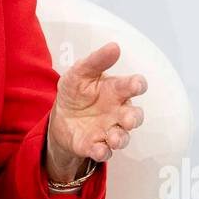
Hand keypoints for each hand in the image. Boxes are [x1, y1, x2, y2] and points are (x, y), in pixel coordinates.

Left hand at [45, 41, 146, 181]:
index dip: (137, 85)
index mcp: (116, 90)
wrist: (60, 116)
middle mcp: (118, 112)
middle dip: (133, 118)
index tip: (136, 85)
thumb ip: (97, 60)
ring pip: (122, 137)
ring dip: (120, 138)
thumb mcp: (80, 72)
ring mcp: (109, 130)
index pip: (133, 86)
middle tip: (128, 119)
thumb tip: (114, 46)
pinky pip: (104, 152)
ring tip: (113, 138)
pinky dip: (102, 152)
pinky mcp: (96, 145)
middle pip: (135, 116)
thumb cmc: (77, 90)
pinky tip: (98, 149)